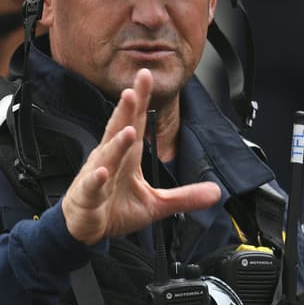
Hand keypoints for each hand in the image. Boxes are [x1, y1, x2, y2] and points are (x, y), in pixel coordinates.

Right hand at [62, 69, 221, 244]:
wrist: (86, 228)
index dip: (141, 99)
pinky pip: (91, 185)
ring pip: (107, 156)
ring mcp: (98, 175)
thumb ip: (185, 196)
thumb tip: (217, 192)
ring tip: (128, 130)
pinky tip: (102, 171)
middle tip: (133, 89)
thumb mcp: (157, 204)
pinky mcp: (87, 195)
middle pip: (119, 129)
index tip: (146, 76)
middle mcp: (111, 160)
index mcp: (128, 156)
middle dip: (126, 110)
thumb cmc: (114, 209)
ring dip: (117, 143)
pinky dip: (95, 178)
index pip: (135, 122)